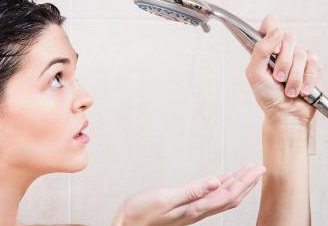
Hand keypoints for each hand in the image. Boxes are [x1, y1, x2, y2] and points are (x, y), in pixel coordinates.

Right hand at [112, 165, 265, 225]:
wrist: (128, 224)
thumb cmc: (141, 213)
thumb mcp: (165, 198)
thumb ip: (191, 191)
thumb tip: (216, 181)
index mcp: (195, 208)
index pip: (227, 194)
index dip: (244, 181)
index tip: (257, 169)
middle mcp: (197, 211)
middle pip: (230, 197)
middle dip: (246, 182)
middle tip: (259, 168)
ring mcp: (192, 210)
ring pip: (222, 197)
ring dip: (237, 184)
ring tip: (247, 172)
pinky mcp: (185, 208)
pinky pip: (210, 197)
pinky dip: (221, 187)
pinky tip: (222, 180)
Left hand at [245, 14, 323, 124]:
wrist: (285, 113)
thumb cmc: (267, 96)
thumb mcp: (254, 74)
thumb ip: (260, 51)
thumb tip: (275, 32)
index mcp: (265, 49)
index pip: (270, 23)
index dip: (273, 30)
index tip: (275, 50)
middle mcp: (282, 50)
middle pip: (289, 38)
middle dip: (284, 63)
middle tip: (278, 78)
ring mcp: (298, 57)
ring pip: (302, 54)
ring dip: (294, 77)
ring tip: (288, 89)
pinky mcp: (311, 66)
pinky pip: (314, 64)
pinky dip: (306, 80)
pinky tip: (301, 90)